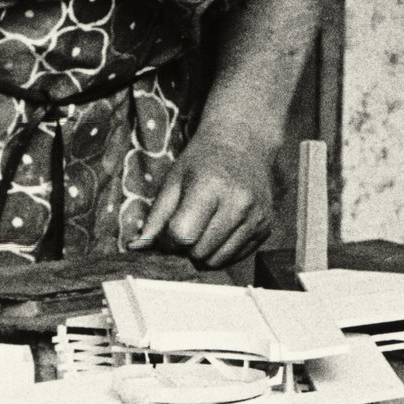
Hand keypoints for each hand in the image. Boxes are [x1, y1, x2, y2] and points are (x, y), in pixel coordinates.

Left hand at [129, 119, 276, 268]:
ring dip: (204, 253)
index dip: (168, 240)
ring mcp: (256, 216)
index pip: (181, 236)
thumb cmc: (203, 160)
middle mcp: (238, 203)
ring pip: (218, 261)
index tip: (168, 230)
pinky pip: (237, 257)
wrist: (243, 142)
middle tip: (187, 228)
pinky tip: (221, 229)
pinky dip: (223, 251)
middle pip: (199, 253)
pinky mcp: (267, 226)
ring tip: (203, 229)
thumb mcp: (173, 180)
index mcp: (210, 188)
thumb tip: (136, 248)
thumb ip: (156, 218)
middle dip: (186, 248)